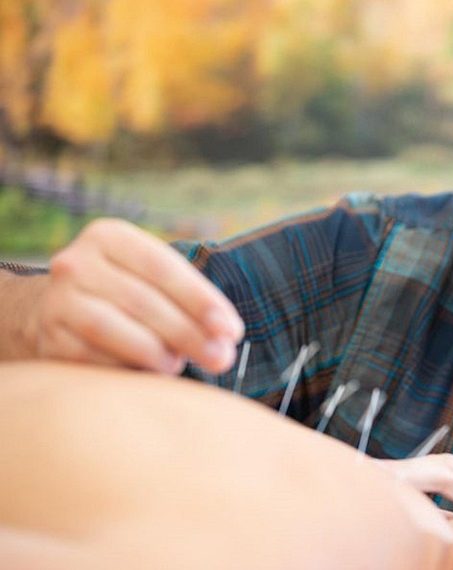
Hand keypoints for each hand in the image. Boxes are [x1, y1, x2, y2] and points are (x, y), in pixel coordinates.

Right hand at [23, 218, 243, 373]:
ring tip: (179, 365)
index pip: (163, 267)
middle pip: (143, 300)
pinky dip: (124, 367)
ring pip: (112, 328)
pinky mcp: (48, 337)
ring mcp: (56, 299)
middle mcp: (76, 262)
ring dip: (155, 352)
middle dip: (189, 333)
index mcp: (109, 236)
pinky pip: (90, 357)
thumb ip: (190, 300)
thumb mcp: (154, 279)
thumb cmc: (127, 292)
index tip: (231, 331)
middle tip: (221, 358)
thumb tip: (225, 337)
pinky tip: (148, 374)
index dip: (201, 300)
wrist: (60, 310)